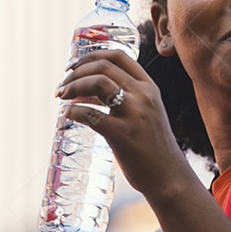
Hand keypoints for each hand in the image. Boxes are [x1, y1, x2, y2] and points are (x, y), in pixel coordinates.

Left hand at [56, 49, 193, 201]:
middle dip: (76, 72)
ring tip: (62, 96)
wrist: (168, 176)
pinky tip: (68, 114)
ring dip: (73, 86)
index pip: (118, 56)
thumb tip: (83, 92)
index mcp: (149, 87)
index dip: (91, 55)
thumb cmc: (151, 146)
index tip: (74, 65)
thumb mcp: (145, 113)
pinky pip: (91, 114)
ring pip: (98, 83)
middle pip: (103, 67)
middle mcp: (144, 95)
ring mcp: (134, 114)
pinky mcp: (123, 134)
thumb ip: (123, 98)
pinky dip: (74, 111)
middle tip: (62, 84)